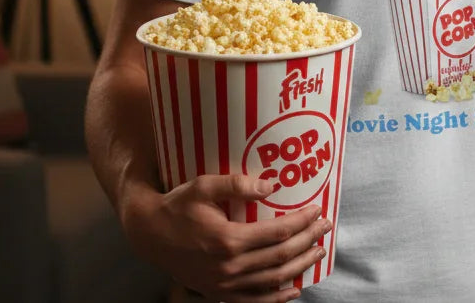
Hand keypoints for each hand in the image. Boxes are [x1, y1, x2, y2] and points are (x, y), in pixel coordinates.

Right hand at [121, 173, 331, 301]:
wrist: (150, 235)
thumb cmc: (178, 206)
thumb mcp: (204, 185)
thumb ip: (237, 184)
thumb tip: (271, 186)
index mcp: (228, 240)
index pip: (277, 232)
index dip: (302, 222)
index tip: (318, 210)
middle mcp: (229, 267)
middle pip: (280, 256)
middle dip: (307, 241)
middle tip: (325, 227)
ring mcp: (224, 285)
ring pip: (272, 280)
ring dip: (299, 267)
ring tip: (317, 253)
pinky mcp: (218, 293)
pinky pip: (253, 301)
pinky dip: (276, 298)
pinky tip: (292, 290)